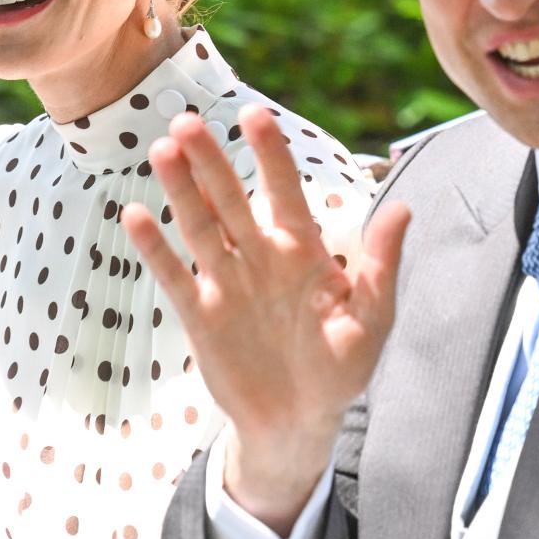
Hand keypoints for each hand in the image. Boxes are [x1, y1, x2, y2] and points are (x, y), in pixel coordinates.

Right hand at [122, 104, 409, 533]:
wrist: (299, 422)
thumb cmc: (342, 368)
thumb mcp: (372, 318)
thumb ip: (381, 264)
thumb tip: (403, 207)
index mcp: (303, 251)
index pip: (284, 191)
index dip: (271, 154)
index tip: (255, 116)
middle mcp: (260, 257)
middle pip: (230, 199)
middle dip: (211, 161)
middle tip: (186, 121)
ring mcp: (227, 283)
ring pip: (199, 227)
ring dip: (180, 190)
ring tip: (162, 149)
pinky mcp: (200, 314)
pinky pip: (175, 276)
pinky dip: (155, 249)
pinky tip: (135, 215)